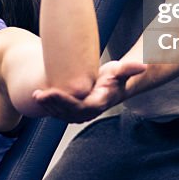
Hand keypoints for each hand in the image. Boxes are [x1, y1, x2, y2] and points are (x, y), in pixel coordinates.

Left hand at [31, 59, 146, 122]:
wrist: (114, 84)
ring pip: (61, 113)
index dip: (63, 100)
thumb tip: (143, 65)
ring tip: (36, 94)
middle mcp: (88, 112)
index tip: (50, 91)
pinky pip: (59, 111)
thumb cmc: (116, 76)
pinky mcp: (73, 111)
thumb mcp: (122, 70)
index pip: (78, 106)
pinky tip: (39, 97)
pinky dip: (49, 106)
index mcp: (98, 104)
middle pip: (66, 112)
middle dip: (51, 104)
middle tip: (37, 94)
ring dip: (48, 106)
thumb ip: (129, 68)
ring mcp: (80, 113)